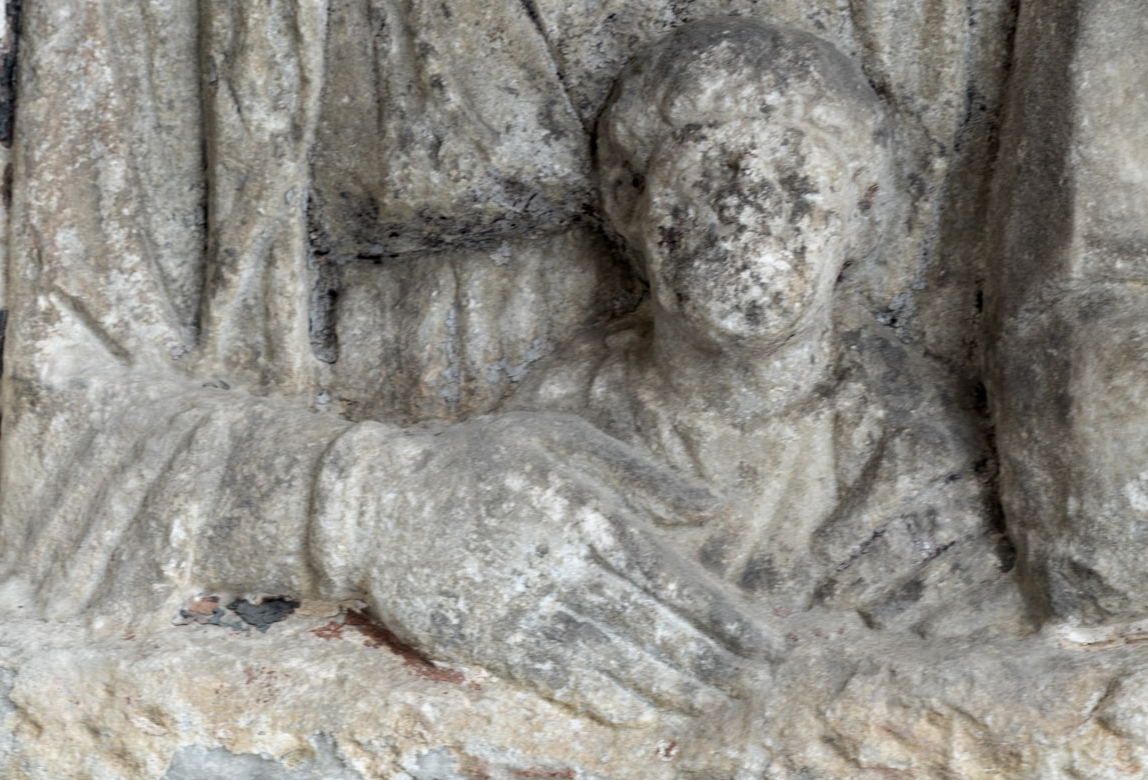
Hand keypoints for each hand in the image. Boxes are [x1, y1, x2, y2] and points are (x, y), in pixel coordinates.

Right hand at [345, 411, 785, 723]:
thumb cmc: (478, 459)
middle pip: (661, 632)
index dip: (729, 621)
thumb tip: (714, 504)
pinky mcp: (500, 647)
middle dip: (717, 663)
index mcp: (590, 510)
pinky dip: (618, 703)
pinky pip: (573, 686)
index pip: (678, 581)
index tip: (770, 645)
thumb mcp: (561, 437)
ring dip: (679, 689)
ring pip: (625, 665)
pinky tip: (650, 712)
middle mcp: (568, 567)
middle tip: (757, 683)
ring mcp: (533, 612)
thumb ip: (642, 474)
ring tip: (717, 699)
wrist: (377, 503)